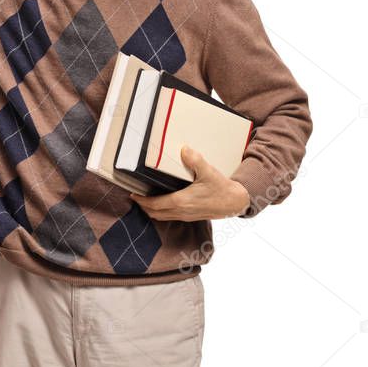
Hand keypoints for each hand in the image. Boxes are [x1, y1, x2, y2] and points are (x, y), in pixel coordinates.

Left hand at [130, 145, 250, 220]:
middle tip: (135, 196)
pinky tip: (161, 203)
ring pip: (162, 217)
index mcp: (181, 201)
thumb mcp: (208, 172)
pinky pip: (170, 217)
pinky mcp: (191, 216)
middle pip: (154, 213)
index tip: (133, 194)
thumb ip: (195, 161)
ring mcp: (186, 216)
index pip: (154, 204)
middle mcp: (181, 211)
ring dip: (151, 210)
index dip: (142, 200)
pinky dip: (161, 212)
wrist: (235, 202)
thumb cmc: (221, 188)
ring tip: (144, 200)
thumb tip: (184, 149)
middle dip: (143, 206)